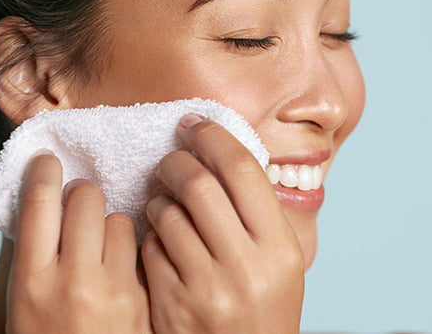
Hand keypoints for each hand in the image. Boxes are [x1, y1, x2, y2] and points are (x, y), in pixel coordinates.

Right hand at [6, 152, 151, 332]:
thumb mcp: (25, 299)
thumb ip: (37, 251)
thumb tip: (48, 199)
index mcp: (31, 280)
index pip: (38, 204)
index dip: (44, 172)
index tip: (48, 160)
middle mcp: (72, 281)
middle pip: (84, 198)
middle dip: (82, 193)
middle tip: (79, 202)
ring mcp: (113, 290)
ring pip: (118, 218)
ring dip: (109, 220)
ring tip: (102, 241)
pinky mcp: (143, 298)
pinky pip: (141, 246)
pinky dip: (132, 244)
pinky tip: (123, 259)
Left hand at [142, 115, 304, 333]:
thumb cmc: (265, 307)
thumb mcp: (281, 262)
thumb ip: (259, 212)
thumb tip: (223, 152)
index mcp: (280, 250)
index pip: (242, 170)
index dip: (214, 137)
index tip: (196, 125)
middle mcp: (246, 268)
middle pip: (199, 184)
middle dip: (177, 161)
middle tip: (172, 158)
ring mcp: (205, 289)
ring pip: (167, 213)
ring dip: (160, 197)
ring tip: (166, 201)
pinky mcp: (171, 304)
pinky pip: (150, 247)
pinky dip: (151, 232)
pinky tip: (161, 235)